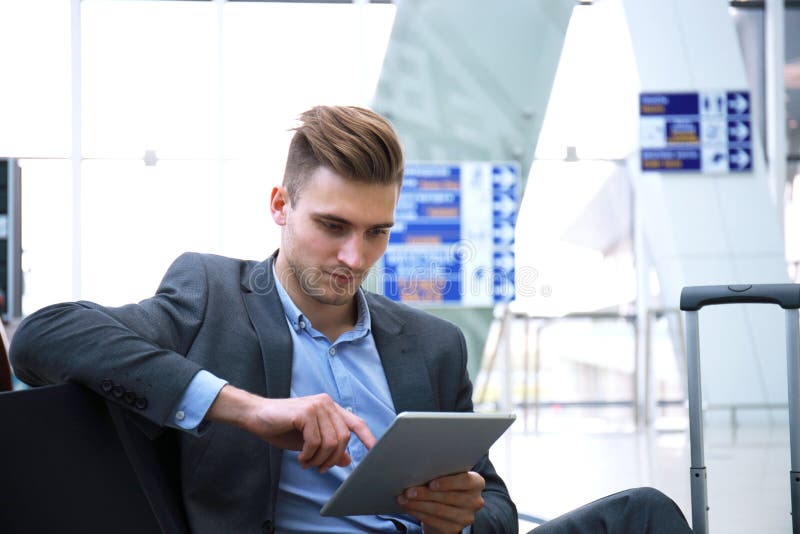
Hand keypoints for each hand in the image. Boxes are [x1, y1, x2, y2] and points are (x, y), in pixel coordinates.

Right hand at [207, 385, 374, 471]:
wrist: (256, 416)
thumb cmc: (281, 427)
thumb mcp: (309, 441)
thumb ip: (328, 447)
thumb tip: (347, 459)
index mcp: (330, 408)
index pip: (356, 423)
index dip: (367, 437)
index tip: (376, 451)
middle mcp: (327, 404)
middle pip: (343, 438)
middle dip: (332, 459)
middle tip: (318, 467)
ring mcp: (317, 406)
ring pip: (330, 442)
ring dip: (318, 459)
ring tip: (306, 462)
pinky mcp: (306, 412)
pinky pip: (315, 441)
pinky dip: (308, 455)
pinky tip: (300, 457)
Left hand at [396, 471, 484, 532]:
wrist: (447, 508)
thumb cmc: (445, 485)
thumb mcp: (448, 475)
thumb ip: (442, 471)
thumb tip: (418, 468)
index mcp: (477, 483)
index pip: (465, 481)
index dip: (448, 483)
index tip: (431, 483)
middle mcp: (475, 501)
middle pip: (448, 497)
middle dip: (425, 494)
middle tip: (408, 491)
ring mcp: (465, 517)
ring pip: (439, 510)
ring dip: (417, 504)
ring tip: (403, 498)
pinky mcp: (454, 529)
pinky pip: (433, 521)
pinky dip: (417, 513)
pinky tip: (408, 507)